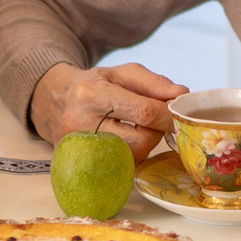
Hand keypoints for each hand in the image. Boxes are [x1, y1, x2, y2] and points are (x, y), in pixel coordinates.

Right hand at [31, 62, 186, 158]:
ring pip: (132, 157)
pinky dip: (130, 154)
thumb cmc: (96, 86)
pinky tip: (123, 140)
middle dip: (155, 132)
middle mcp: (80, 123)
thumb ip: (154, 83)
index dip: (168, 117)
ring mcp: (78, 148)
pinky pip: (120, 167)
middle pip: (140, 140)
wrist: (59, 103)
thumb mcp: (123, 73)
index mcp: (91, 94)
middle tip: (153, 121)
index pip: (143, 112)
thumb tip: (181, 95)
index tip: (180, 116)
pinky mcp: (80, 165)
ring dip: (143, 143)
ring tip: (133, 128)